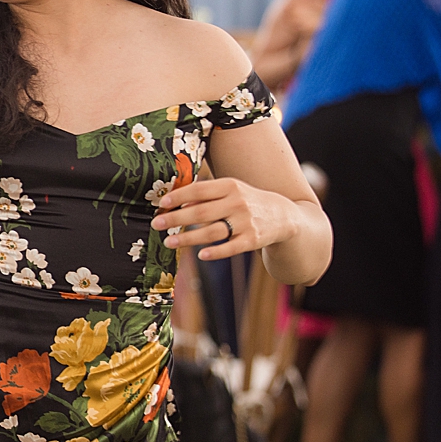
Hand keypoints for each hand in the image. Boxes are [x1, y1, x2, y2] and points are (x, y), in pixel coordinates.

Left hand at [150, 177, 299, 261]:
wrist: (283, 215)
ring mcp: (246, 222)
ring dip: (188, 238)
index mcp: (230, 186)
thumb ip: (206, 195)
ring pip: (212, 232)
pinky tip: (200, 255)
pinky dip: (216, 252)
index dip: (179, 196)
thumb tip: (175, 203)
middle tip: (157, 224)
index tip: (162, 204)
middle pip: (202, 212)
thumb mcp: (230, 191)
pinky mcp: (253, 240)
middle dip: (177, 219)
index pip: (200, 190)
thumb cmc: (246, 201)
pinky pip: (231, 248)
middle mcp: (238, 202)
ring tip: (169, 242)